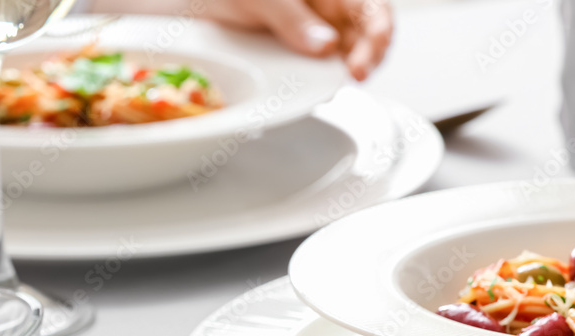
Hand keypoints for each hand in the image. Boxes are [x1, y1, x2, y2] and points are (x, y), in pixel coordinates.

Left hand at [203, 0, 391, 79]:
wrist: (195, 6)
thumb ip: (292, 17)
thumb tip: (326, 44)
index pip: (373, 7)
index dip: (379, 33)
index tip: (361, 63)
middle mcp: (328, 7)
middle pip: (367, 34)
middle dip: (368, 58)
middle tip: (352, 79)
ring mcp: (317, 30)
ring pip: (349, 54)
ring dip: (347, 73)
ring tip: (333, 87)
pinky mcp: (303, 52)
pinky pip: (324, 69)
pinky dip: (326, 82)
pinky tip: (319, 89)